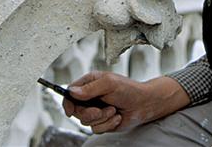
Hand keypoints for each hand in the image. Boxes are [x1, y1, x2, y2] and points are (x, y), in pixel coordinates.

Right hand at [61, 72, 189, 133]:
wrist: (143, 105)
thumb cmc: (129, 89)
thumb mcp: (109, 84)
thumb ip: (89, 88)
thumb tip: (72, 91)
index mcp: (90, 83)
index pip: (70, 92)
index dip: (68, 102)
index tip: (71, 110)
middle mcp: (91, 96)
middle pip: (77, 110)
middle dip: (89, 113)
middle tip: (100, 110)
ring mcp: (96, 110)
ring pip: (86, 121)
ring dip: (102, 118)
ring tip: (113, 110)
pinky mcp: (102, 122)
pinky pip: (97, 129)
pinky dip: (108, 124)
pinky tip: (116, 117)